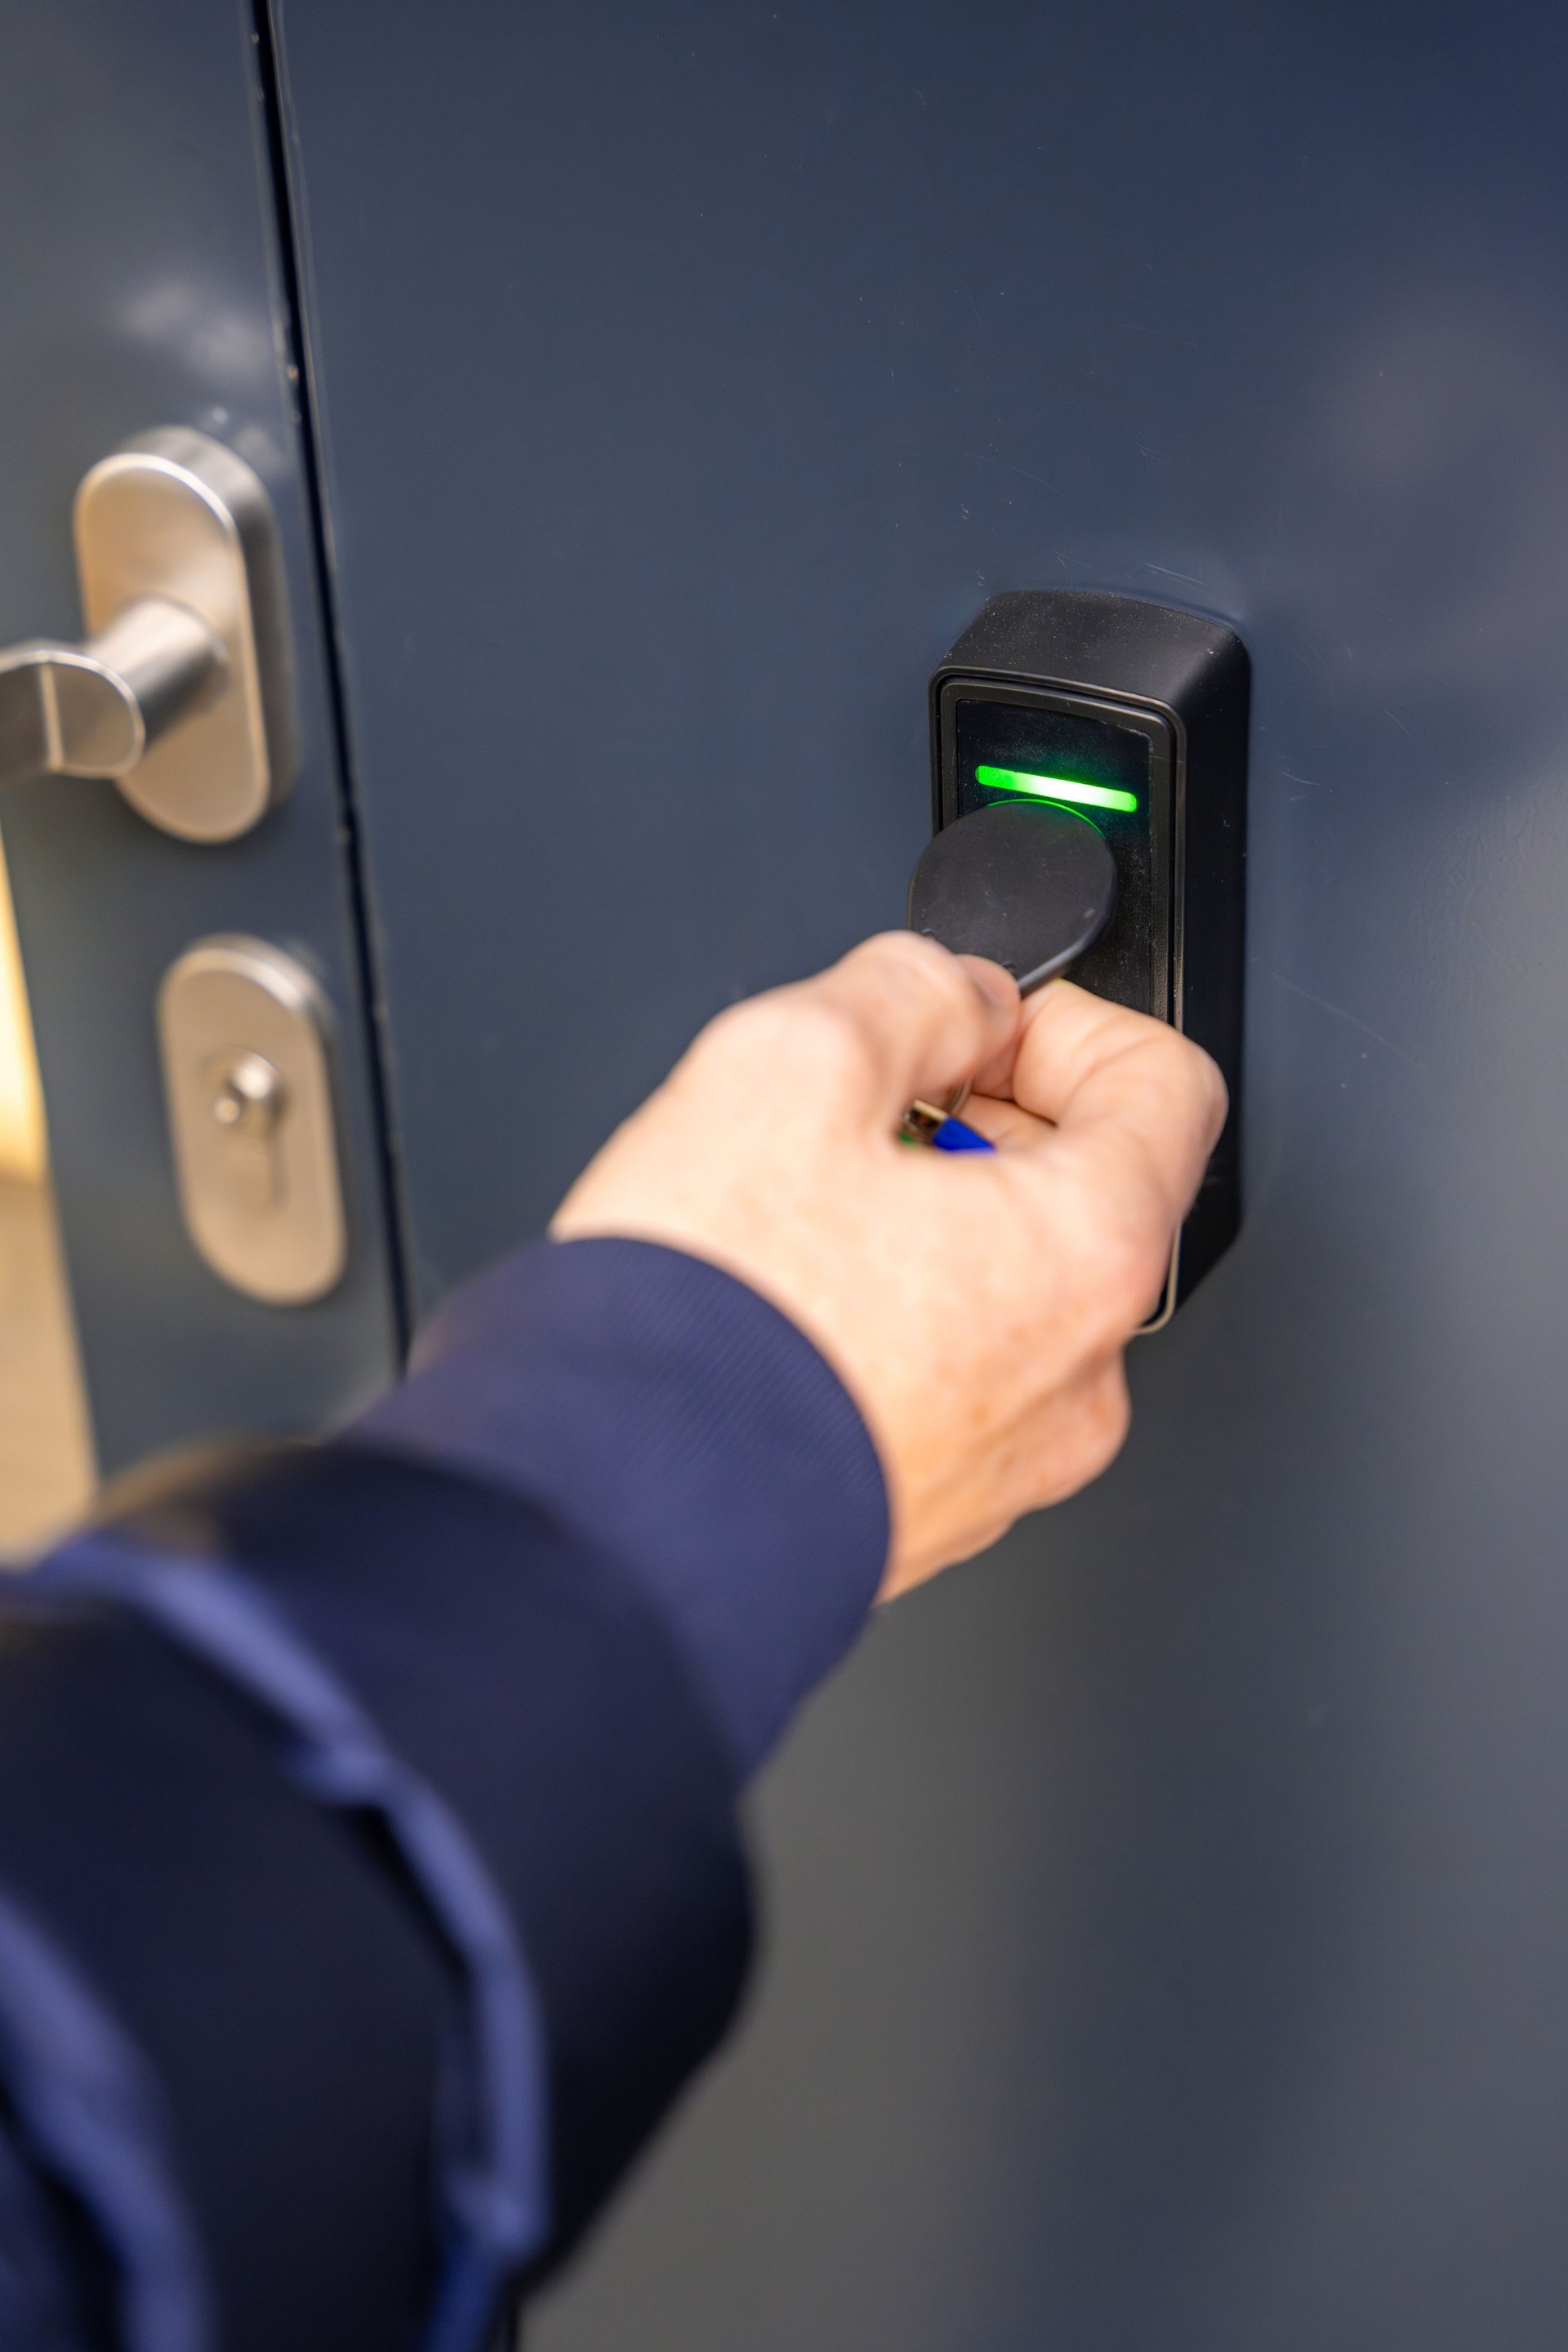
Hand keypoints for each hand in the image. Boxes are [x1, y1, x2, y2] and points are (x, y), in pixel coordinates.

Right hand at [551, 935, 1226, 1596]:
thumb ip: (906, 990)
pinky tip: (789, 1301)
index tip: (973, 1021)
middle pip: (1086, 1193)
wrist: (609, 1528)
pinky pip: (948, 1380)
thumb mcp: (790, 1063)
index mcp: (1084, 1255)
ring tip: (804, 1209)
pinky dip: (892, 1320)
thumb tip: (949, 994)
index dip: (1066, 1022)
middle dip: (979, 1120)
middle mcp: (1076, 1378)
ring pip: (1008, 1292)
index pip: (1167, 1086)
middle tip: (866, 1105)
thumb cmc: (704, 1330)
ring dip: (928, 1221)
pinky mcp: (930, 1511)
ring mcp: (1007, 1463)